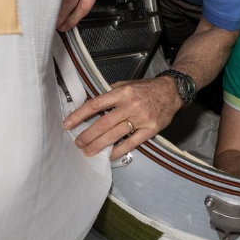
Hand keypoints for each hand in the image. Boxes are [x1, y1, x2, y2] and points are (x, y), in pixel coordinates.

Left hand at [61, 77, 181, 157]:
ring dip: (99, 145)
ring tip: (88, 151)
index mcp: (123, 92)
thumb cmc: (146, 88)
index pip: (96, 105)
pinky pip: (131, 143)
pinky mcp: (150, 130)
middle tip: (78, 143)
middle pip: (104, 123)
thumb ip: (110, 94)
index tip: (67, 124)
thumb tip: (91, 106)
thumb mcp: (127, 84)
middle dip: (88, 135)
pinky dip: (118, 150)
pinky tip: (109, 155)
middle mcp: (131, 105)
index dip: (79, 115)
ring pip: (115, 135)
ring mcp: (141, 118)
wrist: (171, 92)